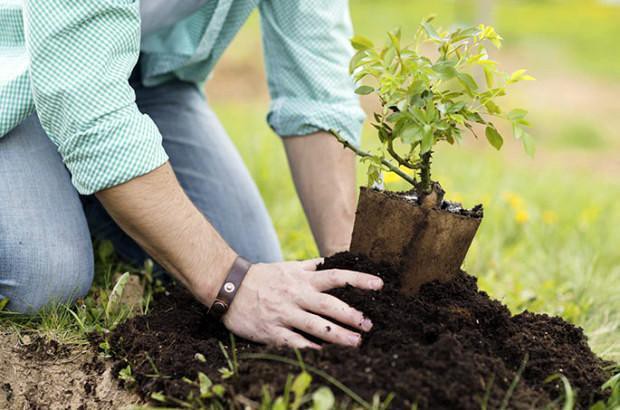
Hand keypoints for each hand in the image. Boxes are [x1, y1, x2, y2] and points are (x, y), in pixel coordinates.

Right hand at [222, 259, 382, 348]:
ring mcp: (284, 313)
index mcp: (302, 279)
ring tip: (356, 343)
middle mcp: (296, 295)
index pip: (336, 276)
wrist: (228, 287)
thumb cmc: (262, 277)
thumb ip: (310, 266)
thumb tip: (331, 260)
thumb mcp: (287, 266)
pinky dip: (310, 347)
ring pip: (315, 326)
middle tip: (369, 324)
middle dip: (351, 315)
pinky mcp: (272, 331)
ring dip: (338, 335)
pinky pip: (294, 341)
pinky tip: (325, 353)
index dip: (358, 280)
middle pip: (329, 305)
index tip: (379, 285)